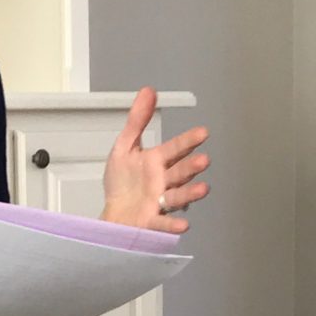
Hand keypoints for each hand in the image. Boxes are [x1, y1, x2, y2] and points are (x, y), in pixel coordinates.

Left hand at [100, 87, 210, 233]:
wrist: (112, 215)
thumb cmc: (121, 184)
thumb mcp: (125, 147)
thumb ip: (137, 121)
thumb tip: (148, 91)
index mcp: (156, 163)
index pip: (175, 149)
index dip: (188, 141)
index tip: (203, 133)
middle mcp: (162, 182)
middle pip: (179, 173)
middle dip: (191, 167)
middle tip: (203, 161)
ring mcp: (160, 203)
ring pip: (177, 196)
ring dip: (190, 193)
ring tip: (203, 189)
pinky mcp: (152, 222)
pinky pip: (164, 224)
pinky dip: (173, 225)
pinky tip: (184, 223)